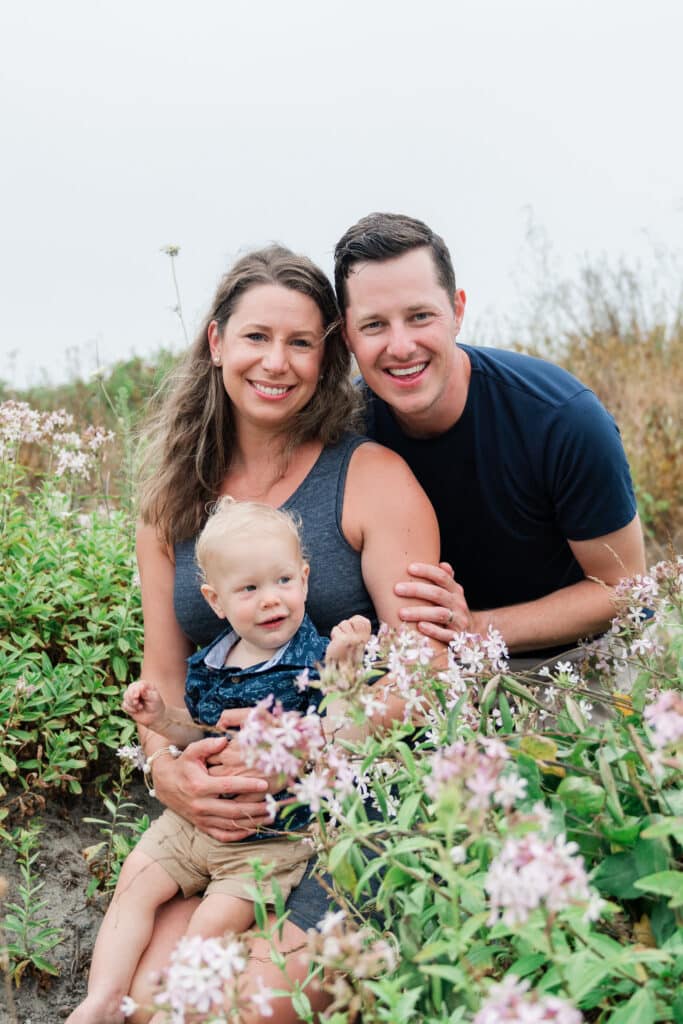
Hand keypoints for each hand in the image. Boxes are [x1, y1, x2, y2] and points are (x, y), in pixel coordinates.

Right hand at [123, 678, 164, 727]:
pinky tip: (136, 711)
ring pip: (126, 696)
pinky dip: (129, 709)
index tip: (136, 696)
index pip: (138, 684)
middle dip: (131, 696)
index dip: (135, 689)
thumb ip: (147, 693)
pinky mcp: (128, 704)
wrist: (154, 717)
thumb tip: (141, 687)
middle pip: (130, 689)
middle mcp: (138, 689)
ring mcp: (132, 696)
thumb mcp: (154, 698)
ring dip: (131, 703)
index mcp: (145, 685)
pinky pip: (124, 704)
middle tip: (136, 703)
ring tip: (140, 707)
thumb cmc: (156, 705)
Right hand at [150, 735, 271, 841]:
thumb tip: (225, 740)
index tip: (265, 784)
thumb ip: (208, 745)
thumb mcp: (192, 752)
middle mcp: (200, 805)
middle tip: (273, 805)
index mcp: (200, 786)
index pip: (228, 786)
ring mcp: (201, 818)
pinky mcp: (202, 826)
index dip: (247, 785)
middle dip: (255, 808)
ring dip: (252, 823)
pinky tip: (253, 829)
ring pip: (230, 825)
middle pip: (233, 810)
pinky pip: (222, 835)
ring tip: (270, 817)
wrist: (165, 784)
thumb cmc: (183, 765)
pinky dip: (238, 835)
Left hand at [207, 707, 292, 794]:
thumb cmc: (275, 728)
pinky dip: (235, 802)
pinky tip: (236, 799)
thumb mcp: (251, 715)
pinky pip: (239, 804)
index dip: (208, 757)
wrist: (299, 745)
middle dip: (210, 775)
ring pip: (222, 792)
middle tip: (212, 774)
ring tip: (220, 788)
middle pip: (212, 777)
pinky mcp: (256, 795)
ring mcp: (243, 784)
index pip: (208, 758)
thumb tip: (218, 723)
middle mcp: (232, 769)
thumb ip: (230, 716)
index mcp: (228, 751)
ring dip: (219, 790)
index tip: (210, 757)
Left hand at [326, 614, 371, 663]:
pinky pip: (336, 629)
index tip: (353, 633)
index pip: (362, 621)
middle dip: (346, 627)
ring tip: (341, 643)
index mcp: (368, 639)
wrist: (343, 673)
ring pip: (343, 623)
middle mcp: (362, 638)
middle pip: (351, 621)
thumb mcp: (359, 645)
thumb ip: (358, 634)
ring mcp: (353, 638)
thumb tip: (350, 623)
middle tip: (345, 639)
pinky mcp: (342, 639)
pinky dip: (334, 635)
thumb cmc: (349, 660)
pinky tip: (337, 644)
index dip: (355, 623)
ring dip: (339, 632)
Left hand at [395, 561, 472, 642]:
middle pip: (437, 594)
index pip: (442, 577)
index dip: (427, 571)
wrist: (469, 641)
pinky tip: (419, 627)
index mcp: (456, 592)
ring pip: (439, 614)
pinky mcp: (457, 639)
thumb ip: (447, 582)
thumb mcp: (453, 597)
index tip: (409, 568)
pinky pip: (445, 634)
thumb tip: (443, 564)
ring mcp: (459, 622)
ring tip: (401, 613)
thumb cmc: (454, 614)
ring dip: (419, 612)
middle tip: (397, 589)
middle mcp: (459, 605)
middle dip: (416, 590)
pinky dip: (433, 630)